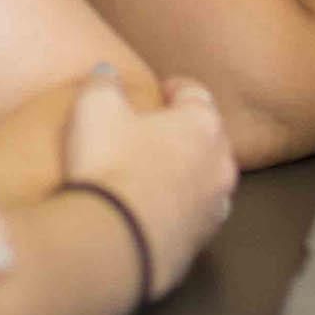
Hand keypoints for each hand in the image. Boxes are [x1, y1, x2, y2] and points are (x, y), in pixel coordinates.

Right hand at [59, 64, 237, 300]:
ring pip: (206, 180)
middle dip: (186, 131)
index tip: (163, 89)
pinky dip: (176, 209)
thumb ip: (104, 83)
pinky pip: (191, 217)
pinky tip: (153, 210)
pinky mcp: (198, 243)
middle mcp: (220, 165)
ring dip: (187, 174)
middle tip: (159, 130)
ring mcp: (213, 208)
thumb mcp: (95, 108)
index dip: (176, 88)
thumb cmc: (109, 165)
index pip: (196, 93)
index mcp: (203, 124)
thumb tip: (106, 72)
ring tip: (157, 172)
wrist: (116, 241)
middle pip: (208, 137)